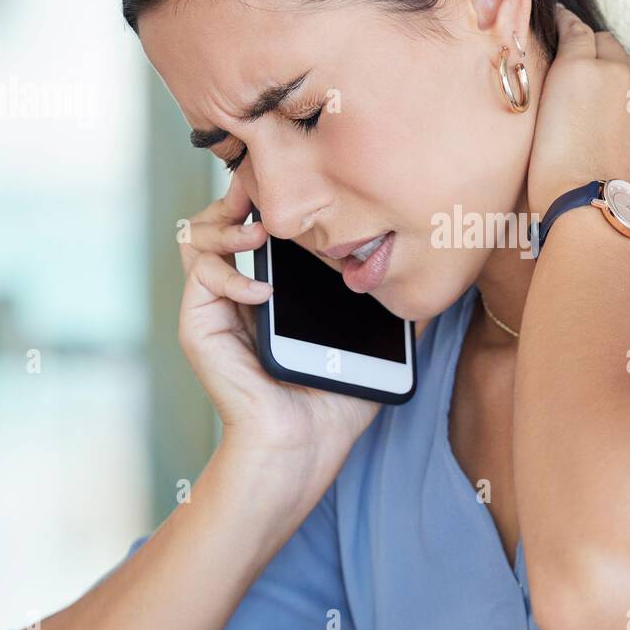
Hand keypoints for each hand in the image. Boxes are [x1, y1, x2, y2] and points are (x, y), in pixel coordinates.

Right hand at [176, 170, 380, 481]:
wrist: (304, 446)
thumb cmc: (333, 402)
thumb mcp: (371, 341)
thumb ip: (393, 310)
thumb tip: (435, 283)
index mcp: (271, 289)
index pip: (254, 224)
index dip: (266, 198)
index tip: (295, 183)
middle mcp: (237, 293)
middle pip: (215, 219)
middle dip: (235, 196)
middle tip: (261, 192)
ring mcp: (215, 310)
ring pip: (195, 239)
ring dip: (224, 225)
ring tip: (258, 232)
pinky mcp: (199, 329)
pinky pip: (200, 278)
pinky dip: (229, 273)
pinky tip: (262, 287)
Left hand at [526, 3, 629, 248]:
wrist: (600, 221)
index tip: (613, 118)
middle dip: (613, 78)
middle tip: (589, 97)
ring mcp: (616, 76)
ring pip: (604, 49)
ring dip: (592, 55)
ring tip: (574, 57)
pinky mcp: (578, 72)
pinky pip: (574, 34)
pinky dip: (566, 25)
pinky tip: (557, 19)